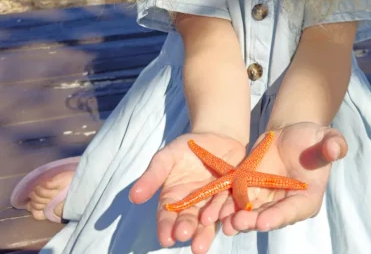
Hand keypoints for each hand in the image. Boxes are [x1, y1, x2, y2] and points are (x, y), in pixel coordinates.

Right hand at [129, 132, 246, 252]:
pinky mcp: (231, 197)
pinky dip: (228, 214)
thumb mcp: (167, 157)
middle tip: (185, 236)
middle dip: (187, 230)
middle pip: (189, 222)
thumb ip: (153, 176)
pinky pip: (230, 206)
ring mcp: (213, 203)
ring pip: (210, 221)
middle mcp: (193, 206)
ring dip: (206, 232)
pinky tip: (226, 220)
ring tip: (203, 241)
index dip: (166, 228)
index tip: (166, 238)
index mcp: (174, 198)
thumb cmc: (187, 148)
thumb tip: (133, 196)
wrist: (217, 135)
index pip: (167, 216)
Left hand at [211, 122, 346, 234]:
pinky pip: (237, 199)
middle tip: (238, 223)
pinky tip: (214, 209)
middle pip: (268, 216)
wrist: (291, 134)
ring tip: (223, 221)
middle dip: (253, 221)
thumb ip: (332, 146)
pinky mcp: (250, 188)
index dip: (278, 216)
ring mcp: (266, 199)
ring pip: (249, 212)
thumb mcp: (326, 138)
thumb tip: (335, 149)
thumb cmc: (313, 138)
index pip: (292, 211)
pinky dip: (226, 205)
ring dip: (236, 218)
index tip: (264, 221)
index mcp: (307, 199)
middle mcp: (285, 204)